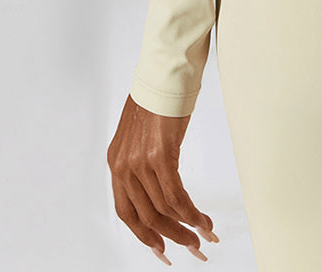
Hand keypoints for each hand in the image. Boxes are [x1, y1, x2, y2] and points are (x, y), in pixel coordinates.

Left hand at [107, 95, 219, 263]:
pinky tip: (203, 220)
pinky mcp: (161, 155)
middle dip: (172, 238)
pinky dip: (191, 212)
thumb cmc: (158, 96)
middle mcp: (123, 166)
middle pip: (146, 217)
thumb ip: (142, 159)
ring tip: (205, 238)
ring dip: (187, 228)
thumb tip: (157, 181)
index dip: (144, 236)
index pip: (126, 213)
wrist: (165, 71)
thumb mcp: (140, 133)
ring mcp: (140, 162)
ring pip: (163, 210)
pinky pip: (176, 194)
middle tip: (193, 250)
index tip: (162, 250)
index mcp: (116, 163)